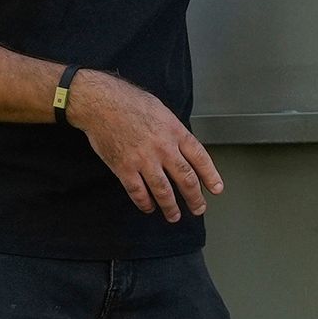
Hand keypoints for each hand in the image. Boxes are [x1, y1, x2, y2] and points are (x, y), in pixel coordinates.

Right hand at [66, 70, 222, 221]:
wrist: (101, 102)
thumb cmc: (129, 102)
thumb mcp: (161, 111)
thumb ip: (173, 131)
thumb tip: (182, 148)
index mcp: (175, 132)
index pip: (200, 158)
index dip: (210, 176)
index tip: (216, 189)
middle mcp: (163, 148)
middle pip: (186, 179)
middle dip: (195, 198)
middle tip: (198, 208)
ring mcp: (144, 160)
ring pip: (163, 191)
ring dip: (171, 207)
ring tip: (174, 216)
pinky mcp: (124, 168)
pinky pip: (138, 192)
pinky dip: (145, 203)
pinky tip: (148, 207)